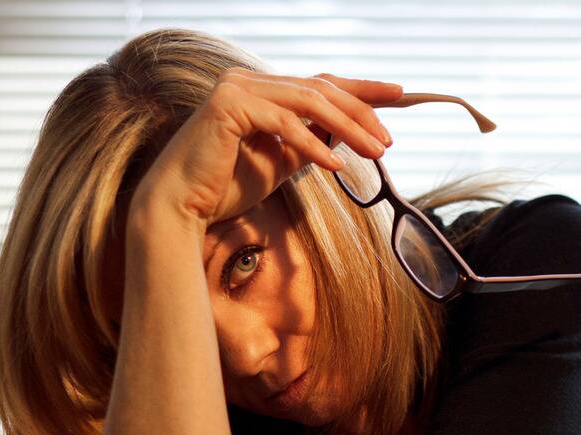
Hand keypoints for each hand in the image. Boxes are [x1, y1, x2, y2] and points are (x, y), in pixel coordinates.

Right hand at [128, 70, 401, 237]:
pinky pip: (284, 123)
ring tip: (374, 150)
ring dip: (348, 127)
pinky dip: (314, 144)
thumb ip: (307, 143)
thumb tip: (342, 135)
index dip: (361, 90)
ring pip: (308, 102)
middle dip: (362, 111)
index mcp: (259, 90)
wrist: (181, 208)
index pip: (319, 84)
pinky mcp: (228, 106)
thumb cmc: (225, 188)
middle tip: (390, 137)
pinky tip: (337, 164)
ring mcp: (236, 88)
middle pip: (320, 88)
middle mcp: (247, 81)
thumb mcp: (279, 163)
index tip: (398, 97)